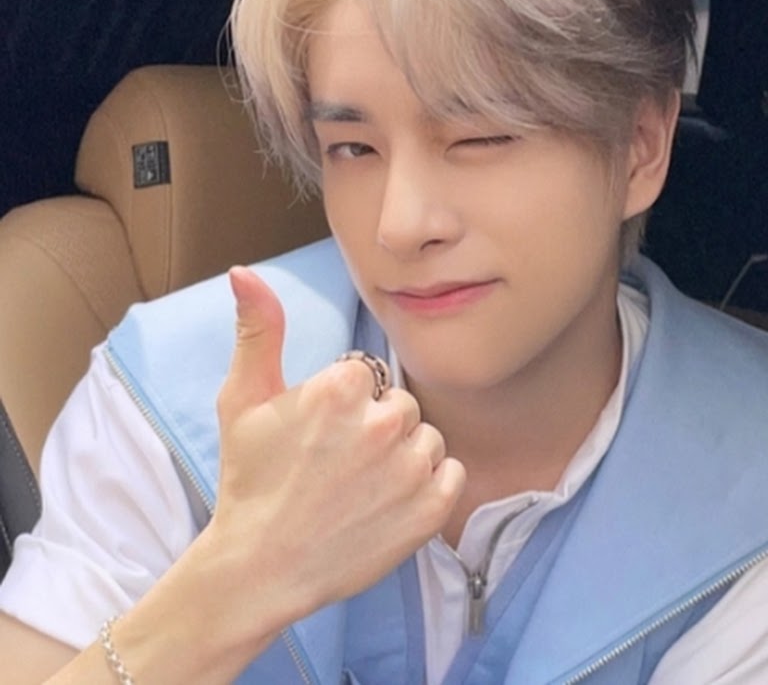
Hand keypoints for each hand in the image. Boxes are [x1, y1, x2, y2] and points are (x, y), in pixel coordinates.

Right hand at [204, 266, 465, 638]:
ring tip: (362, 486)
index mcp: (342, 388)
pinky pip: (452, 473)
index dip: (344, 403)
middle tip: (338, 463)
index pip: (368, 374)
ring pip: (427, 438)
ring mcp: (411, 469)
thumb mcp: (243, 399)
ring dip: (404, 456)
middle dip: (376, 427)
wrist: (260, 568)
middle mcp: (384, 422)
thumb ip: (257, 329)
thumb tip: (244, 271)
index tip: (320, 434)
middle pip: (400, 405)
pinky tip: (391, 503)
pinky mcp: (431, 509)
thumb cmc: (249, 481)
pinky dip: (430, 486)